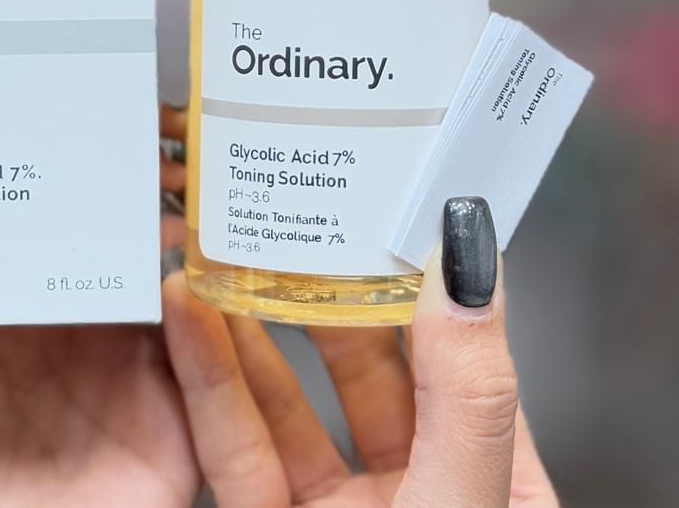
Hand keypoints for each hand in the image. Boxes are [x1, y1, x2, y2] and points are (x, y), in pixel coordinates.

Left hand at [0, 107, 195, 507]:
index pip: (35, 212)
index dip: (56, 154)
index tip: (71, 87)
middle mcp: (64, 334)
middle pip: (111, 235)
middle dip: (135, 175)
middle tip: (153, 113)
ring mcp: (121, 378)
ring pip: (171, 281)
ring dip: (186, 227)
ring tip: (189, 173)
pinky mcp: (171, 427)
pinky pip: (208, 357)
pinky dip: (214, 310)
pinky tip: (203, 267)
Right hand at [162, 197, 557, 506]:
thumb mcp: (464, 498)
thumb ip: (467, 391)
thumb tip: (468, 259)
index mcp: (492, 475)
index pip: (459, 349)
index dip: (425, 272)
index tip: (388, 200)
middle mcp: (415, 486)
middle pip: (361, 361)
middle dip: (320, 285)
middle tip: (291, 210)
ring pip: (285, 399)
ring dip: (247, 325)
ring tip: (220, 248)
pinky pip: (234, 445)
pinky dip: (207, 382)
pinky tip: (186, 319)